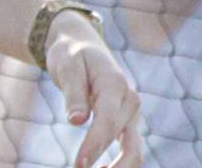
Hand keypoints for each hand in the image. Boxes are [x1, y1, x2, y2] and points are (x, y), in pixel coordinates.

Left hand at [44, 13, 143, 167]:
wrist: (81, 46)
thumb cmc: (71, 55)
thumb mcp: (66, 66)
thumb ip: (73, 93)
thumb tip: (76, 121)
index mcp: (114, 83)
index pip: (107, 122)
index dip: (94, 146)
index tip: (78, 165)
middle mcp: (129, 100)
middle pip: (125, 142)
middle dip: (108, 166)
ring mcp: (131, 113)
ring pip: (135, 151)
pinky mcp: (127, 122)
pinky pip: (130, 149)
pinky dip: (120, 165)